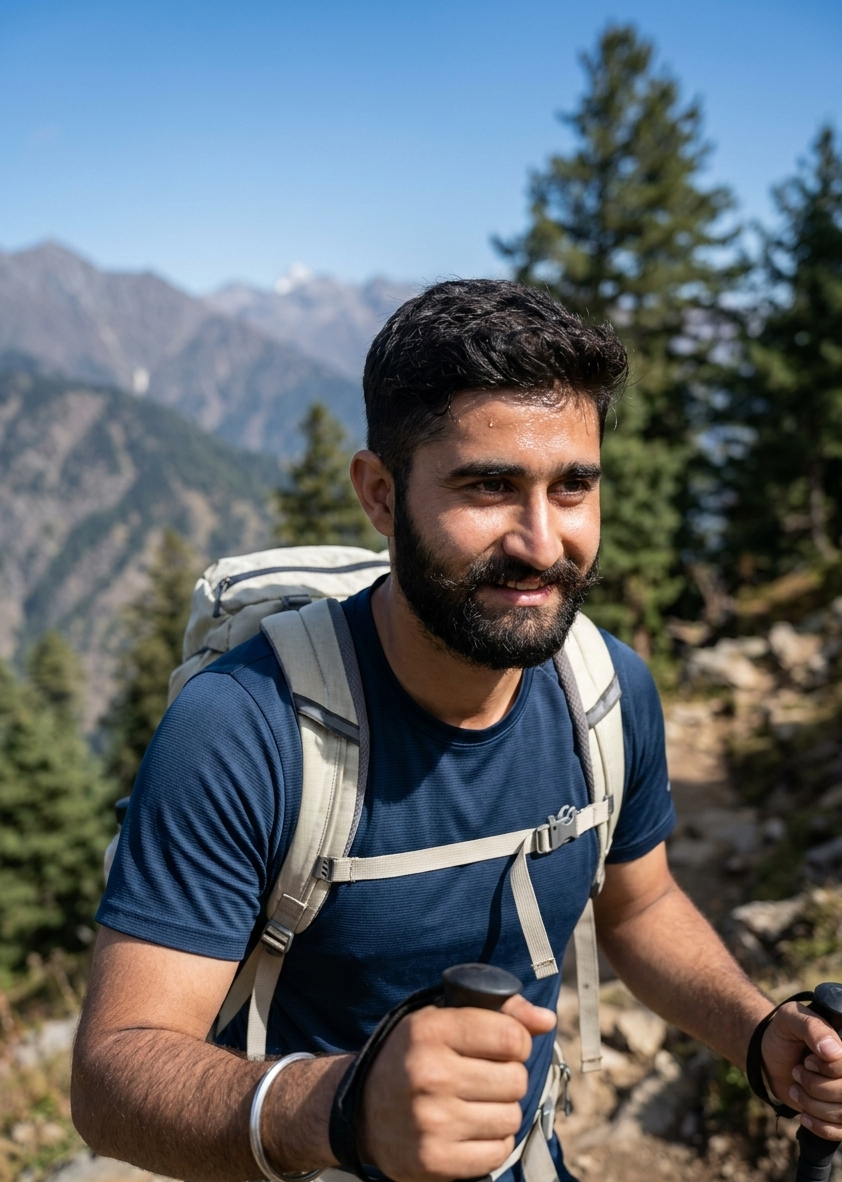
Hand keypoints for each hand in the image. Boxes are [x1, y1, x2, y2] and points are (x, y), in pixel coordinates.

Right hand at [359, 995, 556, 1181]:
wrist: (362, 1112)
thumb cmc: (412, 1058)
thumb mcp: (441, 1019)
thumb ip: (499, 1012)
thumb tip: (547, 1020)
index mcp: (430, 1031)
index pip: (511, 1036)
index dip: (517, 1041)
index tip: (503, 1045)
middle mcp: (430, 1075)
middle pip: (515, 1078)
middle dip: (508, 1077)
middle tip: (485, 1076)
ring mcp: (432, 1121)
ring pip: (511, 1116)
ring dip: (502, 1110)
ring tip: (476, 1103)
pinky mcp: (435, 1160)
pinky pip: (498, 1152)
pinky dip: (493, 1142)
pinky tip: (471, 1129)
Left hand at [762, 1002, 841, 1138]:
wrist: (769, 1056)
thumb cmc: (783, 1033)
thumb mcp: (791, 1018)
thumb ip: (812, 1027)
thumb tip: (833, 1051)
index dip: (827, 1070)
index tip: (807, 1061)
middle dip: (815, 1087)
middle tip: (797, 1072)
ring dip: (812, 1105)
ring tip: (795, 1088)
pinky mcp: (837, 1115)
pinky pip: (840, 1132)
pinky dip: (819, 1126)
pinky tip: (803, 1115)